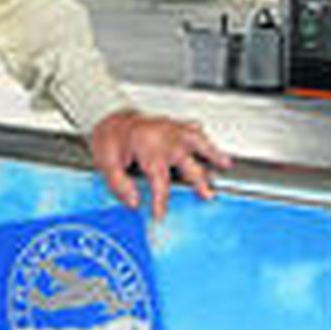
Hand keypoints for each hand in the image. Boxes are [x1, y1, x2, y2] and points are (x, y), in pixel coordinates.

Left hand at [90, 110, 233, 220]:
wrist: (110, 114)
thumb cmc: (109, 138)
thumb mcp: (105, 162)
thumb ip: (119, 185)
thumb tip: (134, 203)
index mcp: (147, 146)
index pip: (159, 180)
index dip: (161, 201)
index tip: (160, 215)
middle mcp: (164, 137)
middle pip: (187, 161)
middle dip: (198, 179)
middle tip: (207, 194)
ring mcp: (171, 129)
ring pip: (198, 140)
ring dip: (212, 153)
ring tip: (225, 164)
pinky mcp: (173, 124)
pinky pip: (193, 128)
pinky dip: (202, 137)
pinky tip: (210, 145)